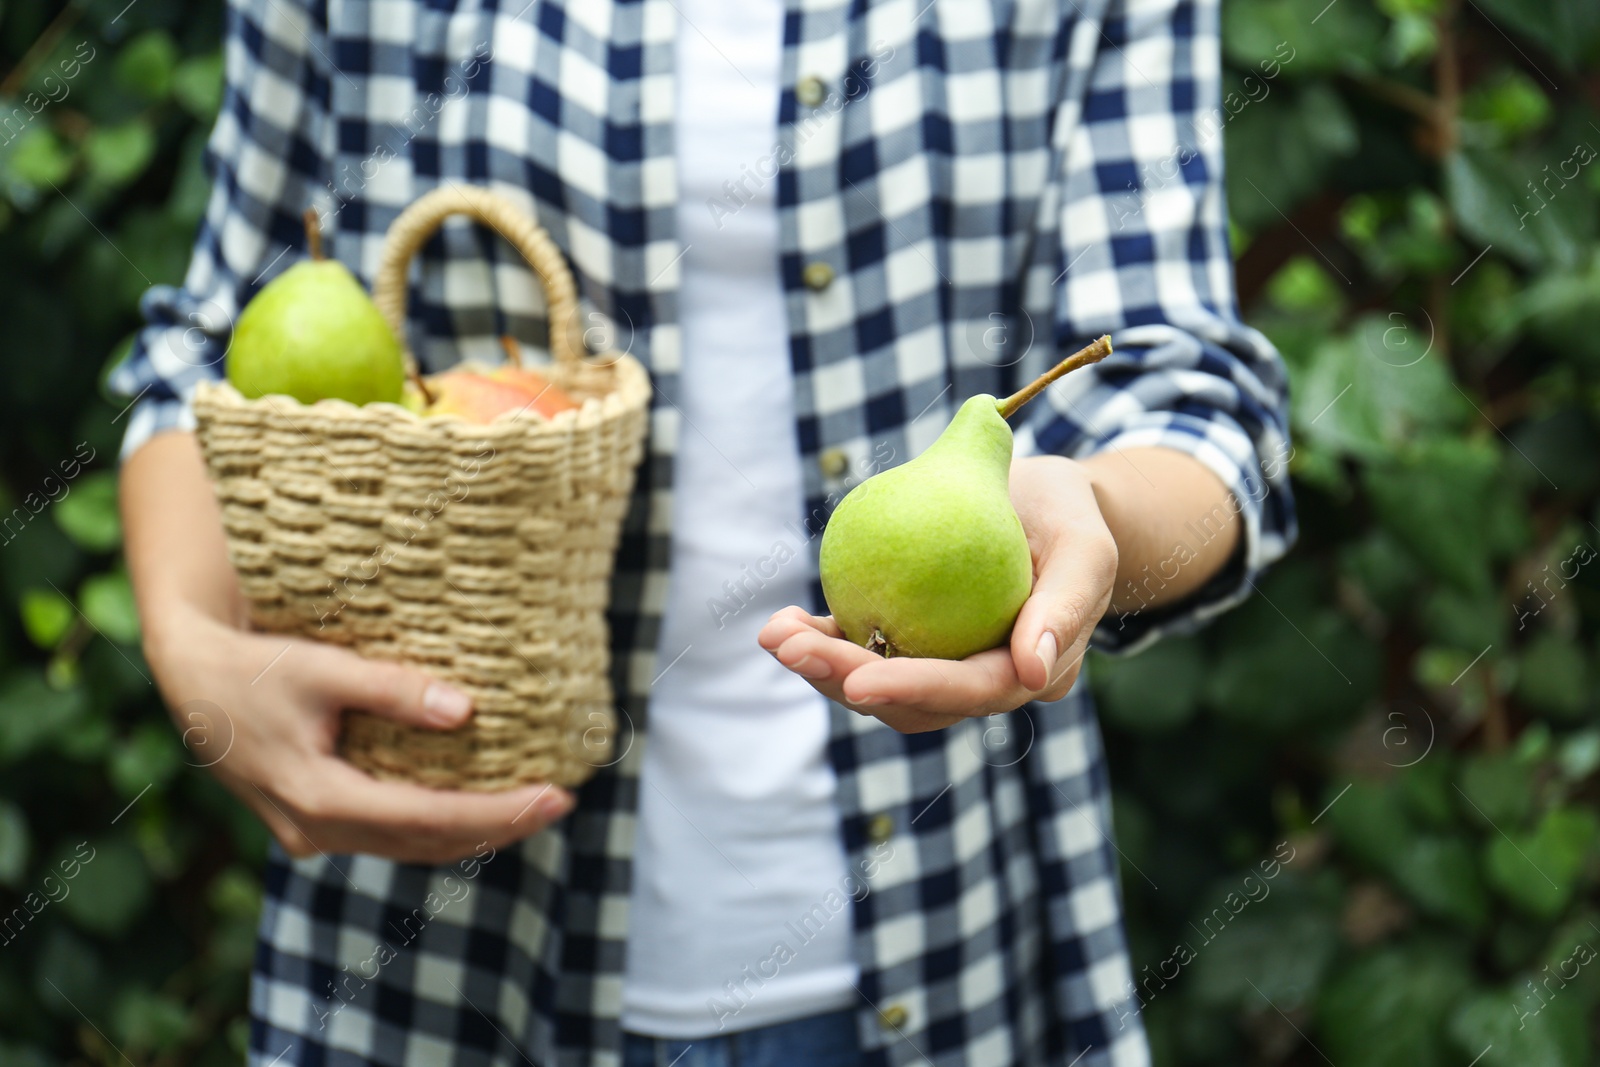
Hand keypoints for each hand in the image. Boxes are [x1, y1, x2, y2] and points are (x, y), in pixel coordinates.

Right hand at [146, 603, 574, 863]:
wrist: (189, 681)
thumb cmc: (254, 667)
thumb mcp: (322, 667)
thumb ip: (392, 688)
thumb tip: (465, 709)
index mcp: (320, 797)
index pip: (431, 818)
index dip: (499, 813)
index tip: (556, 798)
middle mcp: (316, 831)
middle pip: (428, 843)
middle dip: (499, 827)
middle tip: (561, 802)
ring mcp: (311, 836)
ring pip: (409, 848)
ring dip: (471, 833)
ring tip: (531, 809)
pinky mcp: (311, 825)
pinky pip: (388, 836)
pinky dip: (435, 826)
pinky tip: (474, 808)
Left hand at [759, 455, 1118, 732]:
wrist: (1045, 500)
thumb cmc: (1070, 516)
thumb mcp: (1087, 547)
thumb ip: (1067, 605)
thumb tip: (1031, 672)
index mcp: (1033, 673)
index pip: (974, 690)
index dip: (915, 688)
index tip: (858, 681)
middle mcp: (987, 682)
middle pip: (914, 699)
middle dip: (845, 679)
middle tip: (790, 647)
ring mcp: (947, 665)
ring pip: (882, 684)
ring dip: (824, 667)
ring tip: (776, 636)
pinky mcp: (914, 640)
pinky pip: (867, 650)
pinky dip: (824, 641)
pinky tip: (781, 625)